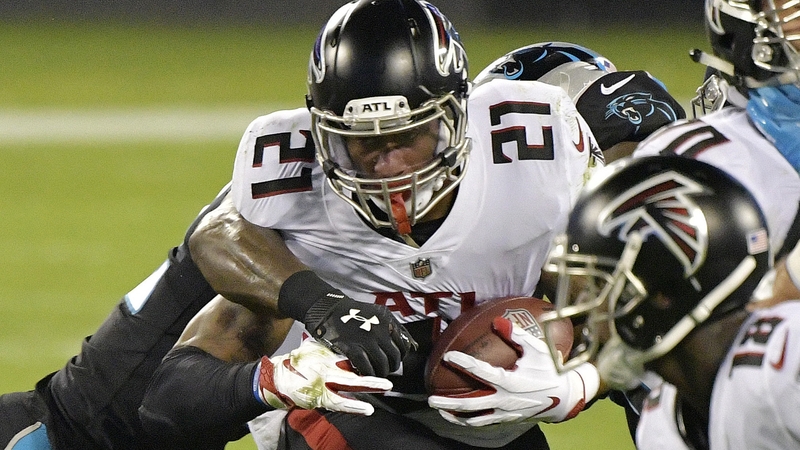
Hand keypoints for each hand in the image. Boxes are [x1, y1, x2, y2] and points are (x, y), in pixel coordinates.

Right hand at [256, 339, 392, 414]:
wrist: (277, 376)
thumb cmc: (299, 360)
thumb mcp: (315, 346)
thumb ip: (333, 345)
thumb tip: (352, 338)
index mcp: (327, 355)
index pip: (353, 354)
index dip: (370, 355)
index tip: (385, 355)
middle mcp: (327, 368)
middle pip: (354, 370)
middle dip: (373, 372)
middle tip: (390, 374)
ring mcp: (323, 383)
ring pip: (349, 387)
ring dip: (369, 387)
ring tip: (385, 388)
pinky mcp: (319, 397)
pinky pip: (339, 403)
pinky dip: (354, 406)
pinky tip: (367, 409)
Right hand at [303, 295, 416, 376]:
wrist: (330, 309)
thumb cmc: (355, 313)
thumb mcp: (380, 314)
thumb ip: (395, 328)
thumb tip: (412, 346)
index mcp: (388, 322)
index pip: (404, 346)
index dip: (400, 356)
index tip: (394, 360)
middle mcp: (380, 330)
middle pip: (394, 357)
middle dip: (391, 367)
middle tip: (385, 370)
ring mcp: (366, 340)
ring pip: (382, 364)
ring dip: (380, 373)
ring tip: (376, 374)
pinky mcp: (352, 348)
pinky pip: (366, 367)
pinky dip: (367, 374)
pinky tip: (365, 374)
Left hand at [427, 317, 599, 425]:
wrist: (565, 397)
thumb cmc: (550, 369)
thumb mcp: (537, 349)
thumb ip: (517, 335)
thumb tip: (497, 321)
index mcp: (511, 381)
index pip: (481, 372)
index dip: (463, 363)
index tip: (448, 356)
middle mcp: (505, 400)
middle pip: (471, 403)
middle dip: (449, 402)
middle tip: (431, 398)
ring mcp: (505, 413)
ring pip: (475, 418)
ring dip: (455, 415)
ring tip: (440, 410)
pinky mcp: (508, 420)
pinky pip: (485, 422)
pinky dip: (470, 421)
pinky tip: (458, 417)